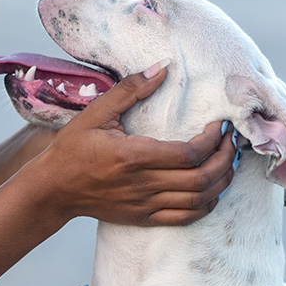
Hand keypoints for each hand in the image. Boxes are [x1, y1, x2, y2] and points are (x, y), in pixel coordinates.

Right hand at [27, 64, 235, 226]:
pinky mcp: (144, 218)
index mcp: (134, 156)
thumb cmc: (72, 149)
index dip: (213, 140)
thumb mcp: (96, 112)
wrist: (53, 189)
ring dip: (221, 181)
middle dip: (225, 158)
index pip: (190, 153)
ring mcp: (146, 205)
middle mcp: (144, 184)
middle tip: (231, 141)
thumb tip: (162, 67)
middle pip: (202, 178)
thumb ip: (131, 89)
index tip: (219, 125)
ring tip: (228, 161)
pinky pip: (186, 217)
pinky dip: (207, 204)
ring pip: (199, 200)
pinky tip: (212, 188)